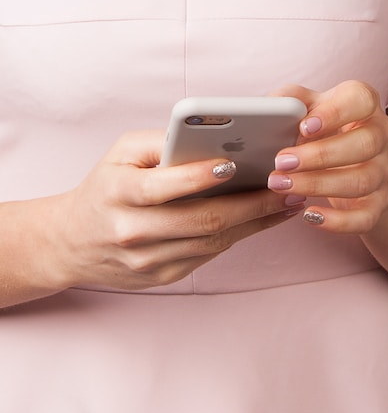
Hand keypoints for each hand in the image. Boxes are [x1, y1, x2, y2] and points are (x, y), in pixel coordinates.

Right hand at [47, 130, 304, 290]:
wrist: (73, 243)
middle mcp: (132, 231)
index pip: (161, 187)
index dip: (198, 177)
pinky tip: (266, 217)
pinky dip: (243, 234)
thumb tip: (215, 136)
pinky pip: (211, 255)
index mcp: (118, 193)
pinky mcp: (165, 276)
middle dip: (251, 203)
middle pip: (201, 220)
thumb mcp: (120, 154)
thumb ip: (162, 141)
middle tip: (286, 185)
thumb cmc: (107, 186)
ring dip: (257, 221)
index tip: (232, 164)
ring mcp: (149, 260)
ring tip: (289, 199)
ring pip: (214, 242)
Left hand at [267, 81, 387, 232]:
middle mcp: (380, 136)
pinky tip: (309, 215)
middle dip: (321, 155)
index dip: (334, 113)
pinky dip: (338, 221)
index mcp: (364, 104)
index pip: (361, 99)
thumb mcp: (308, 107)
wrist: (353, 163)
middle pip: (365, 144)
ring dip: (319, 185)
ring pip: (362, 181)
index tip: (304, 127)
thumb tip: (267, 110)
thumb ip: (289, 101)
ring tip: (282, 185)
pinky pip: (365, 217)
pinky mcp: (378, 204)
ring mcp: (383, 172)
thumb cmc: (323, 128)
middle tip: (281, 162)